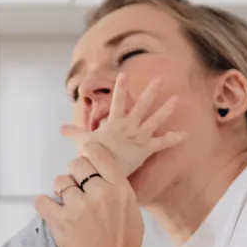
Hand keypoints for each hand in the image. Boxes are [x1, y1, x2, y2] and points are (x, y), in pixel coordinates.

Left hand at [36, 142, 145, 246]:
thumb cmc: (125, 245)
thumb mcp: (131, 210)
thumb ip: (117, 189)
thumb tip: (101, 177)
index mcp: (119, 188)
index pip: (99, 155)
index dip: (88, 152)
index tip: (84, 155)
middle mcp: (99, 193)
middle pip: (76, 164)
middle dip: (74, 174)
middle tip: (75, 189)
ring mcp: (79, 207)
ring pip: (59, 182)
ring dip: (60, 191)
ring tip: (66, 206)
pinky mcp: (60, 222)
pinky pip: (42, 201)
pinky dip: (43, 204)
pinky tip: (49, 210)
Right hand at [61, 74, 185, 177]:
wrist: (104, 172)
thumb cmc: (95, 157)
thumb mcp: (84, 142)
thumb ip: (75, 133)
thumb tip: (60, 128)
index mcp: (115, 122)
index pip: (117, 101)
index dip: (120, 88)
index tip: (124, 74)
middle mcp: (129, 126)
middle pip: (142, 105)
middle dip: (151, 92)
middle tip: (160, 79)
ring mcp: (139, 137)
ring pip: (155, 120)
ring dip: (166, 109)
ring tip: (177, 99)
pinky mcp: (146, 149)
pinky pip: (163, 143)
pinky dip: (174, 140)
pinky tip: (186, 135)